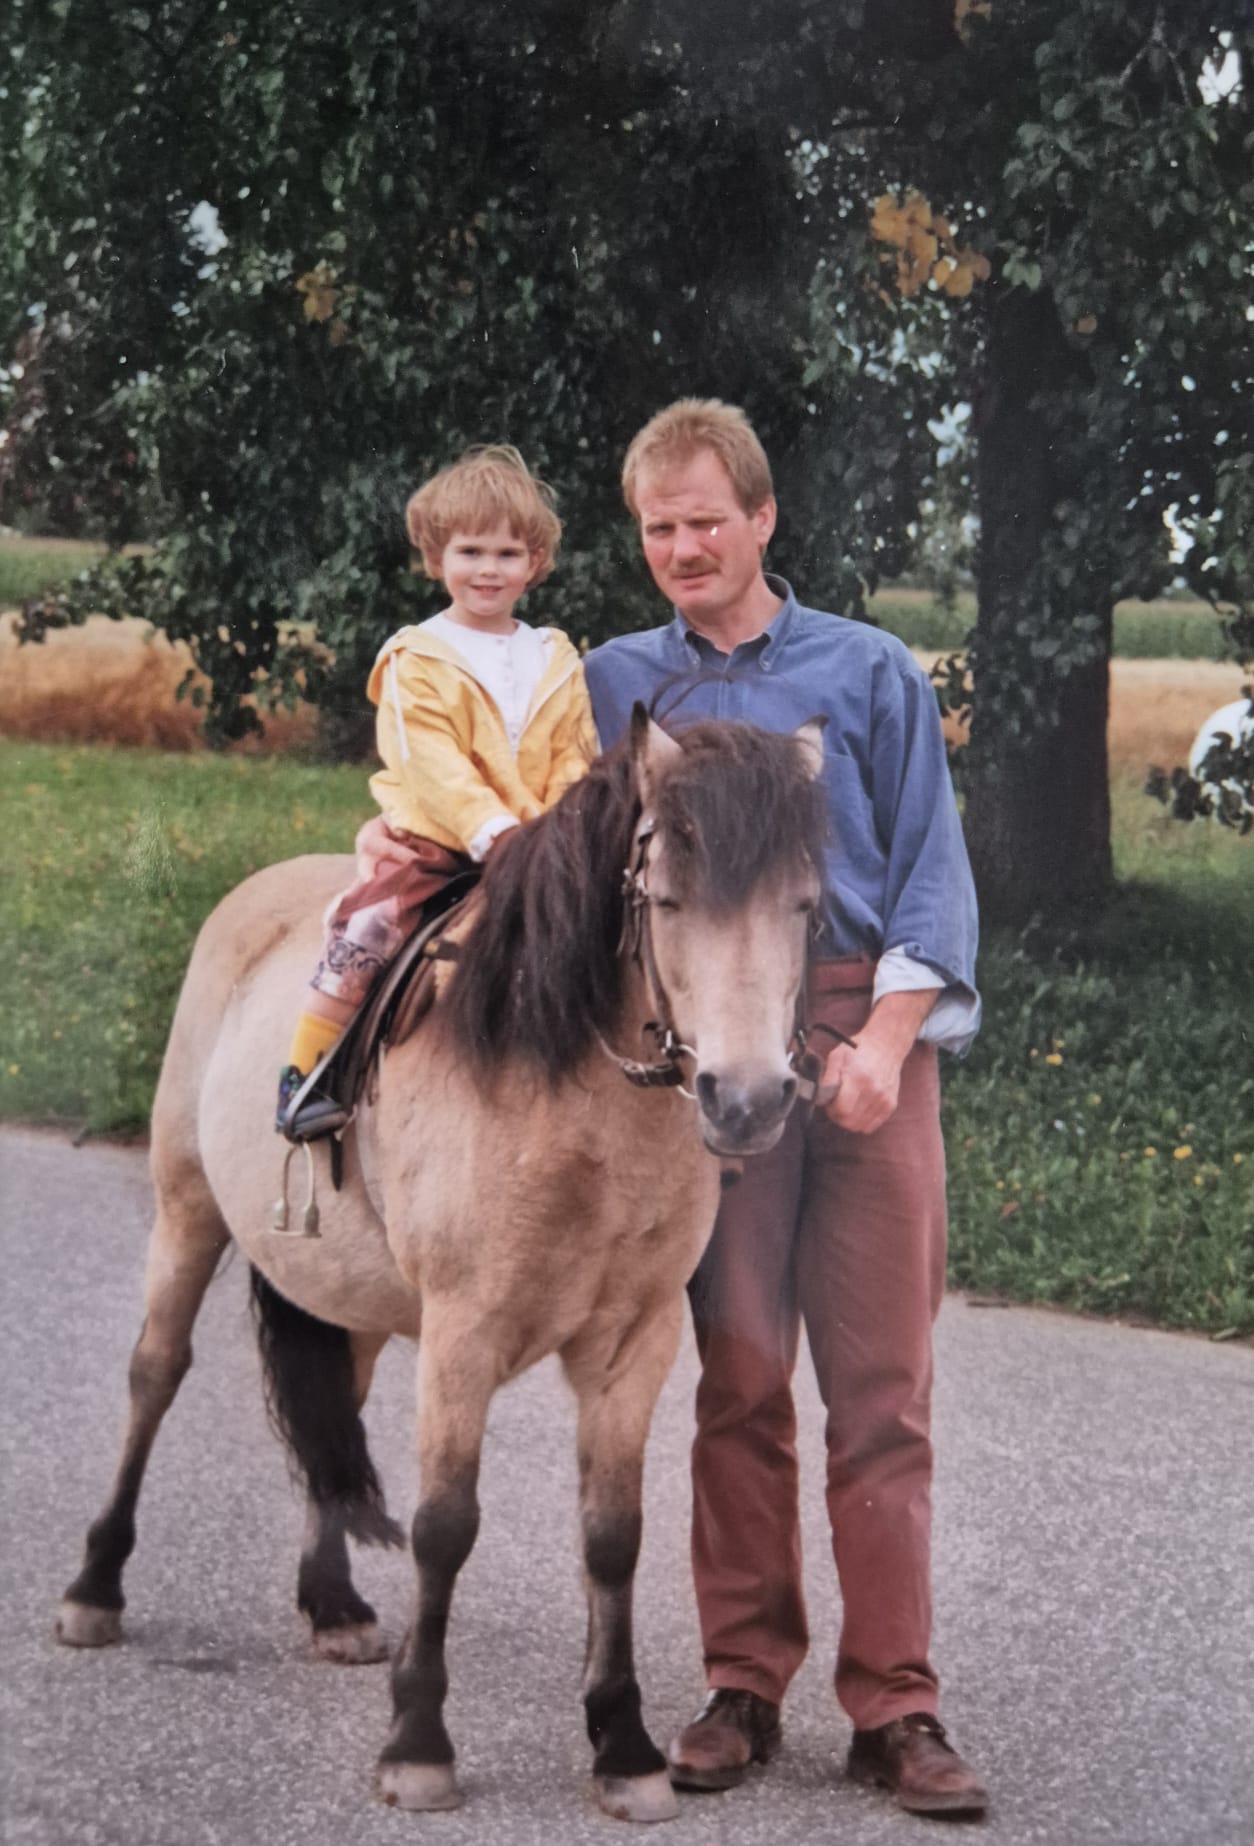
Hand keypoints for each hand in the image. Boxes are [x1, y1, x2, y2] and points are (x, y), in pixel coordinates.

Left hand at [820, 988, 938, 1135]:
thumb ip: (827, 1078)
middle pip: (849, 1122)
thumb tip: (820, 1099)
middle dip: (837, 1116)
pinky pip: (871, 1127)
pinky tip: (858, 1108)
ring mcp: (884, 1100)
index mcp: (858, 1078)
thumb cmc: (859, 1050)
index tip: (829, 1101)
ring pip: (859, 1127)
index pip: (842, 1110)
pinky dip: (861, 1122)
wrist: (886, 1046)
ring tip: (847, 1105)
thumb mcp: (837, 1056)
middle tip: (836, 1105)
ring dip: (849, 1120)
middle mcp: (874, 1091)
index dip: (831, 1109)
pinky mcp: (891, 1105)